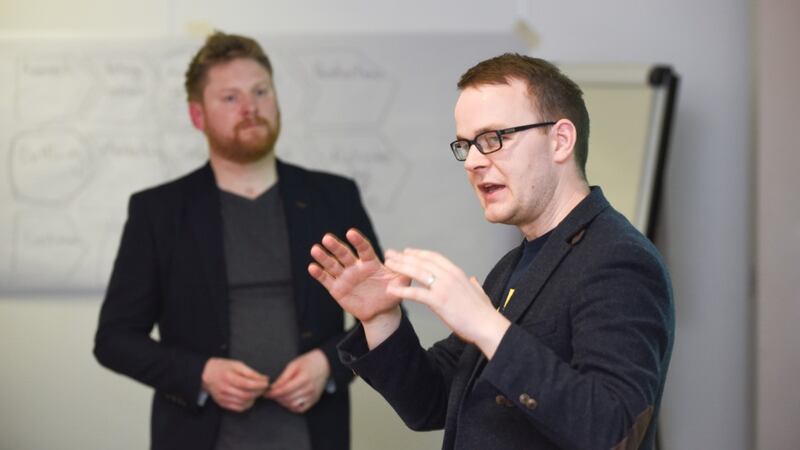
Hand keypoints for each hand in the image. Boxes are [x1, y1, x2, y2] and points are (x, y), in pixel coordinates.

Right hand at [201, 358, 268, 411]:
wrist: (207, 374)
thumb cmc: (224, 368)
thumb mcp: (237, 364)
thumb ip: (250, 372)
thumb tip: (263, 379)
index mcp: (229, 377)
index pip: (248, 384)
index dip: (260, 384)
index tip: (266, 382)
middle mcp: (225, 388)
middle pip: (247, 394)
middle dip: (259, 391)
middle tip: (264, 387)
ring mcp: (223, 397)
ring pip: (244, 402)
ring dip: (254, 398)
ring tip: (257, 392)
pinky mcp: (223, 403)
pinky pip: (238, 408)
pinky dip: (247, 404)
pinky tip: (250, 398)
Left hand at [263, 349, 329, 413]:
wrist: (324, 364)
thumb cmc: (308, 362)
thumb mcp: (293, 365)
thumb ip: (283, 377)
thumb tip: (273, 387)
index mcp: (303, 379)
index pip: (284, 390)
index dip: (273, 393)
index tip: (267, 393)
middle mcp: (309, 389)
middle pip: (287, 398)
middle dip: (277, 397)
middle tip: (272, 394)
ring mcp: (312, 396)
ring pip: (292, 405)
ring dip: (283, 402)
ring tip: (280, 396)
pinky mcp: (314, 400)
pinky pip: (300, 409)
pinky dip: (292, 407)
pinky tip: (288, 401)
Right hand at [308, 229, 407, 322]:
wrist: (380, 312)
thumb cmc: (390, 294)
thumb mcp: (400, 284)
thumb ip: (403, 274)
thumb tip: (405, 263)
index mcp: (370, 262)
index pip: (363, 249)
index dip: (357, 241)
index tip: (351, 233)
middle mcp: (355, 266)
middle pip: (344, 254)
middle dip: (336, 246)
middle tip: (327, 238)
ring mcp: (344, 276)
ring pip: (332, 264)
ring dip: (323, 257)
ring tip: (315, 249)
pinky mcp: (336, 288)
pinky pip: (326, 279)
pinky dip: (319, 274)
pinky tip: (312, 267)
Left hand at [383, 248, 510, 358]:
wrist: (488, 326)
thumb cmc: (484, 313)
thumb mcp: (480, 293)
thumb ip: (474, 285)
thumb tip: (473, 280)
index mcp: (458, 273)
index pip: (434, 257)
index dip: (418, 253)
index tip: (406, 252)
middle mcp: (450, 276)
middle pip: (422, 261)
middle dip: (404, 257)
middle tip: (390, 254)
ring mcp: (444, 287)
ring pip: (417, 272)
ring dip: (400, 267)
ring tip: (387, 265)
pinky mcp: (439, 301)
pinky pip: (416, 293)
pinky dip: (402, 290)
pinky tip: (391, 290)